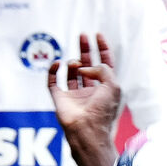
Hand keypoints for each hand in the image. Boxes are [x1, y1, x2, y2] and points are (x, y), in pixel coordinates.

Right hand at [48, 33, 122, 154]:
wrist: (87, 130)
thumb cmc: (103, 111)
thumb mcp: (113, 85)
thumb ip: (104, 69)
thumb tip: (86, 66)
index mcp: (105, 88)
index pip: (104, 65)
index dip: (102, 49)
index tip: (97, 35)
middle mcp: (90, 91)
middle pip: (87, 65)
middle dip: (85, 50)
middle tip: (82, 36)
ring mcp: (74, 95)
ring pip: (71, 72)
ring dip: (73, 63)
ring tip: (76, 64)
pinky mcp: (60, 99)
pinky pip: (53, 81)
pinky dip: (53, 70)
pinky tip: (58, 64)